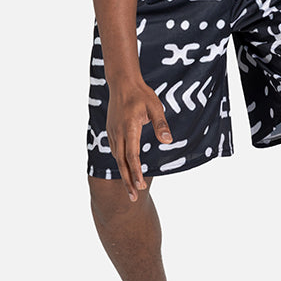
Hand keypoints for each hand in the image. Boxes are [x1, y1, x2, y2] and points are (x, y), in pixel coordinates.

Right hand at [106, 80, 171, 200]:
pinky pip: (115, 151)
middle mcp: (118, 133)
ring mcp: (113, 133)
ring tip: (131, 188)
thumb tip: (168, 141)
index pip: (132, 155)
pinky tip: (125, 168)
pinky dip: (120, 163)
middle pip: (122, 163)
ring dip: (124, 173)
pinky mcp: (111, 131)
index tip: (140, 186)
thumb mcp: (155, 107)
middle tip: (134, 198)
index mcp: (129, 128)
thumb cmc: (141, 94)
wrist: (122, 82)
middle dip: (128, 181)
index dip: (136, 172)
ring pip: (117, 158)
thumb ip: (161, 124)